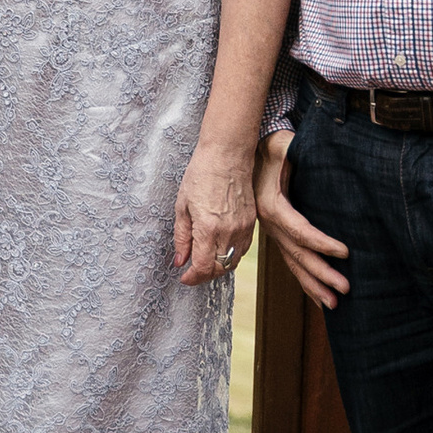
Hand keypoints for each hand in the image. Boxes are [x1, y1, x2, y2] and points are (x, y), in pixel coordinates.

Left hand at [174, 137, 256, 284]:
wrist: (227, 154)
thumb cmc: (201, 174)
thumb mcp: (182, 206)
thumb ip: (182, 237)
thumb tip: (180, 260)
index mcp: (208, 229)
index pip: (203, 268)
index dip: (192, 278)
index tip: (184, 278)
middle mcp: (229, 232)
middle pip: (219, 269)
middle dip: (204, 275)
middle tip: (192, 271)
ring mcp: (243, 228)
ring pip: (233, 262)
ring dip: (219, 267)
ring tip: (205, 260)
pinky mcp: (252, 222)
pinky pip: (243, 249)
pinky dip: (231, 255)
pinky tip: (220, 248)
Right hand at [254, 126, 349, 309]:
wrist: (244, 153)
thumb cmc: (267, 147)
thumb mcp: (281, 145)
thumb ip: (291, 148)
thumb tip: (302, 149)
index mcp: (271, 207)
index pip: (300, 230)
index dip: (322, 243)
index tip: (345, 252)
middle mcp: (270, 224)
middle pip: (297, 255)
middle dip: (321, 274)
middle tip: (345, 289)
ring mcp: (272, 232)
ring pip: (292, 263)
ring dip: (312, 285)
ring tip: (333, 305)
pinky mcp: (277, 233)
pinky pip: (290, 259)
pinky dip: (304, 278)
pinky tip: (318, 294)